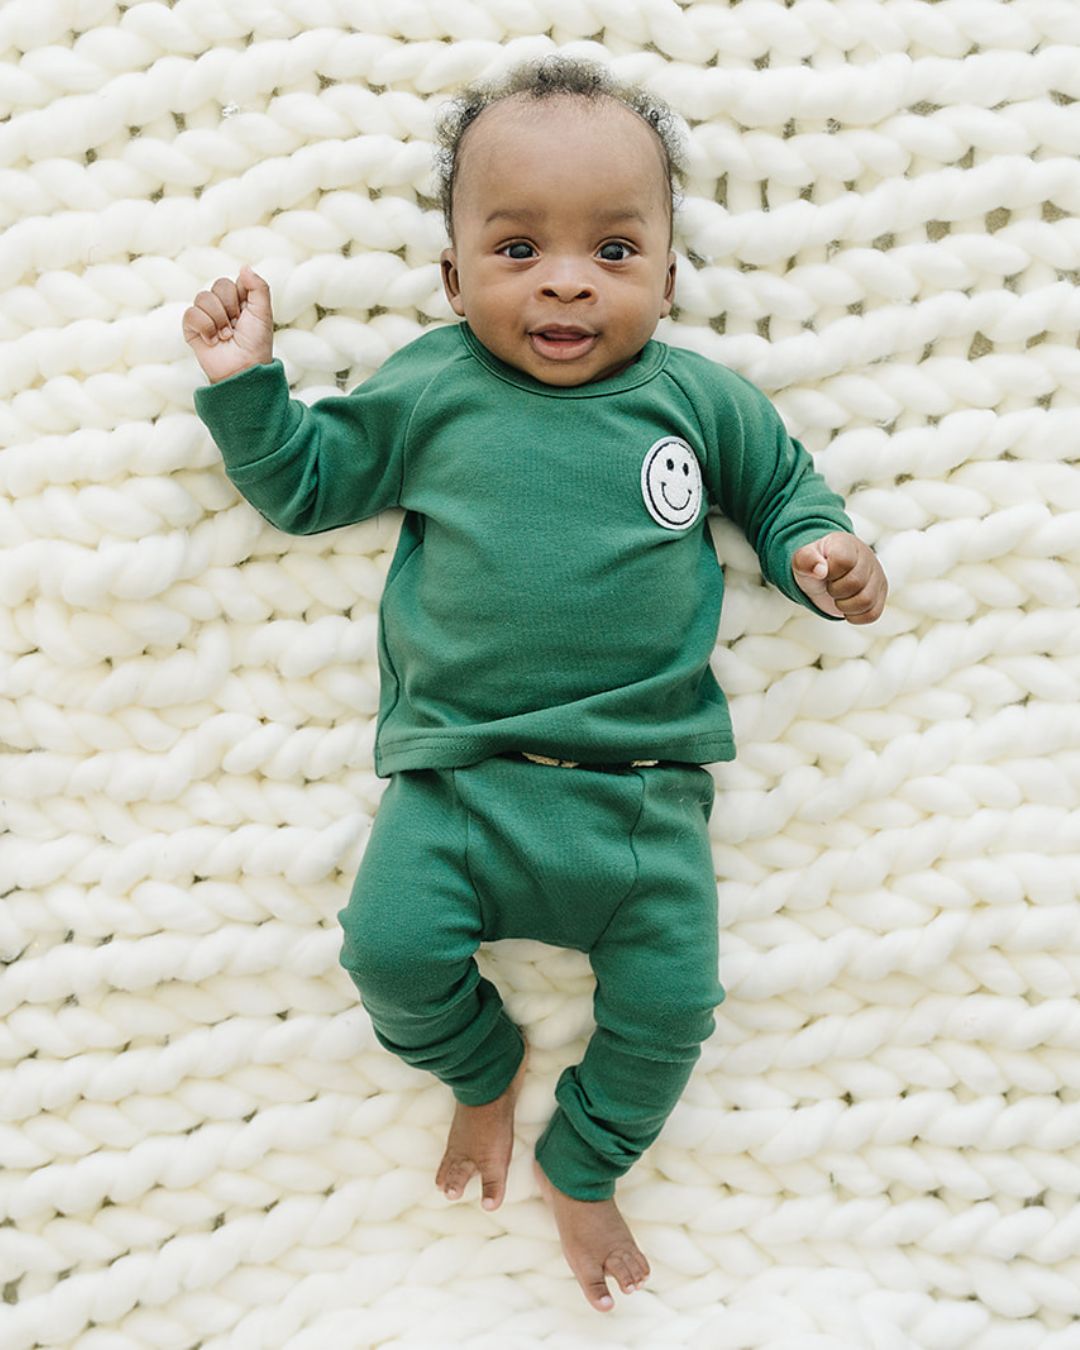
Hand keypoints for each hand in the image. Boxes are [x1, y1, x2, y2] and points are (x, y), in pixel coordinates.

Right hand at [182, 265, 273, 383]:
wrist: (242, 369)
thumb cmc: (256, 344)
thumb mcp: (263, 313)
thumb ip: (258, 287)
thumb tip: (244, 267)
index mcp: (239, 299)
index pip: (232, 281)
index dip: (240, 297)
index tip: (246, 314)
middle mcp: (221, 305)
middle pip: (218, 286)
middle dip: (230, 309)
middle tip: (236, 327)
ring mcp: (206, 315)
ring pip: (203, 298)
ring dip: (218, 320)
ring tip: (226, 337)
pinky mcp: (192, 328)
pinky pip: (191, 313)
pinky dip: (204, 327)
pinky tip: (212, 341)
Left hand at [791, 532, 886, 623]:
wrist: (825, 574)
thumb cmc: (815, 565)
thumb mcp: (802, 560)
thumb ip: (806, 560)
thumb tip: (821, 570)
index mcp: (846, 544)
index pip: (843, 561)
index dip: (830, 573)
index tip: (824, 571)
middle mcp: (867, 557)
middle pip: (855, 583)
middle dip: (835, 591)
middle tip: (830, 585)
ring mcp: (877, 576)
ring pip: (866, 601)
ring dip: (845, 606)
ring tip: (839, 596)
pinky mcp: (881, 595)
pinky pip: (872, 614)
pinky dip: (855, 616)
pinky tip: (846, 607)